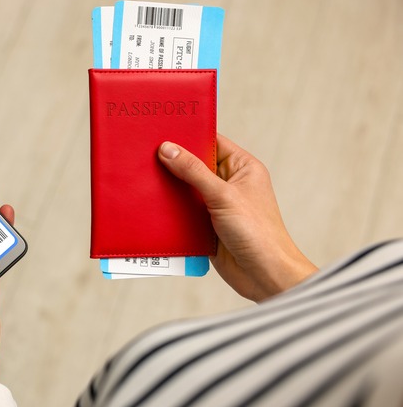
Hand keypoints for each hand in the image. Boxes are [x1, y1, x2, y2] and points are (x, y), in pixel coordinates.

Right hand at [158, 134, 316, 301]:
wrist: (264, 276)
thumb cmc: (257, 233)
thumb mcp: (223, 195)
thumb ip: (194, 172)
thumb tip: (168, 149)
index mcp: (242, 167)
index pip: (211, 142)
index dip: (188, 136)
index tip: (162, 130)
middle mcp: (229, 183)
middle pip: (194, 166)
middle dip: (172, 163)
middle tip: (144, 154)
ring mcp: (216, 205)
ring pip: (185, 190)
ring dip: (168, 189)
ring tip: (142, 178)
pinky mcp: (205, 225)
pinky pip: (182, 212)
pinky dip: (168, 211)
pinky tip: (150, 206)